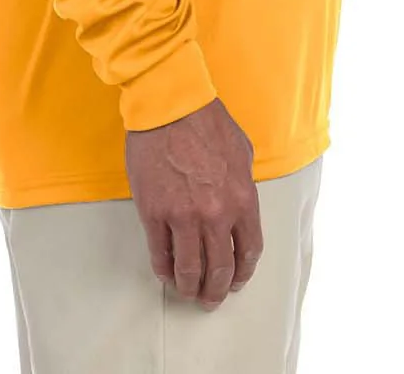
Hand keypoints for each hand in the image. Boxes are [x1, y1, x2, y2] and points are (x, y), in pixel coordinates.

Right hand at [125, 96, 263, 311]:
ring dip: (190, 287)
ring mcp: (184, 216)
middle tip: (210, 298)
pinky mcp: (154, 213)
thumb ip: (243, 184)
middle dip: (216, 290)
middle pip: (220, 269)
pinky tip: (166, 273)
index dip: (242, 273)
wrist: (170, 105)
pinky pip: (160, 254)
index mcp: (243, 199)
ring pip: (189, 269)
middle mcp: (216, 214)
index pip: (249, 251)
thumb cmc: (206, 121)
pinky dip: (164, 270)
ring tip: (187, 291)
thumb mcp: (242, 151)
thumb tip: (239, 205)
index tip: (236, 281)